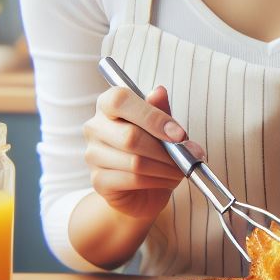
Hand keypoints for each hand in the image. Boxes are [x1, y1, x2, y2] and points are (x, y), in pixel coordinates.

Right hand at [83, 84, 198, 218]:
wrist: (142, 188)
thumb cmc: (153, 149)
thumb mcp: (162, 126)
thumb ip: (161, 110)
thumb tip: (159, 91)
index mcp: (108, 104)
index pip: (120, 100)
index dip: (152, 117)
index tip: (179, 134)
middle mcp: (94, 127)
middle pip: (130, 137)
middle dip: (165, 150)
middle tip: (187, 156)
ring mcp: (92, 155)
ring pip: (135, 162)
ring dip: (165, 167)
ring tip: (180, 169)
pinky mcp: (98, 181)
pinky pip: (133, 180)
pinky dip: (157, 181)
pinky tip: (166, 179)